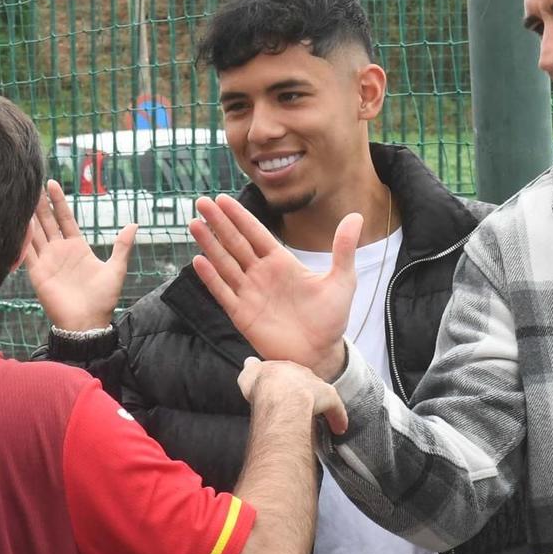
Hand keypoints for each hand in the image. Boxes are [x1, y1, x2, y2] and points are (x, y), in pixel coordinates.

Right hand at [21, 179, 135, 332]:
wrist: (87, 323)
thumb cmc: (103, 300)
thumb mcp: (116, 269)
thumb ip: (122, 247)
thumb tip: (134, 224)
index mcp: (77, 248)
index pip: (65, 219)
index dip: (59, 202)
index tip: (52, 184)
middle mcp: (60, 251)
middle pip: (48, 222)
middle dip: (40, 204)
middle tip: (32, 184)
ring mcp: (47, 261)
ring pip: (35, 234)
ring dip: (28, 217)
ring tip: (20, 198)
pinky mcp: (37, 273)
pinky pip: (26, 252)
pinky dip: (21, 239)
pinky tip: (15, 223)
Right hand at [189, 195, 357, 377]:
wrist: (320, 354)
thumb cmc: (331, 318)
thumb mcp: (342, 280)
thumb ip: (343, 249)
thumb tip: (357, 216)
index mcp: (281, 263)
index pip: (256, 233)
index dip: (239, 217)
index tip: (223, 199)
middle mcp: (261, 274)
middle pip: (235, 243)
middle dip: (219, 223)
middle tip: (202, 202)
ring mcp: (249, 293)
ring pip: (225, 264)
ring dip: (210, 245)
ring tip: (195, 224)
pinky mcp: (242, 314)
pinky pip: (223, 292)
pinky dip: (211, 278)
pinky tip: (199, 261)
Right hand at [240, 356, 346, 434]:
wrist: (278, 394)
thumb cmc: (262, 387)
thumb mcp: (248, 375)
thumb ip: (250, 369)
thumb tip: (251, 362)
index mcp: (283, 368)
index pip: (286, 373)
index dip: (285, 383)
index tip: (283, 391)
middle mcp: (301, 373)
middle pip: (305, 380)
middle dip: (303, 390)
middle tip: (300, 405)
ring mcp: (316, 384)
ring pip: (322, 392)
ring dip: (321, 403)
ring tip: (319, 415)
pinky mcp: (328, 397)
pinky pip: (336, 408)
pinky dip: (338, 418)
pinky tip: (339, 428)